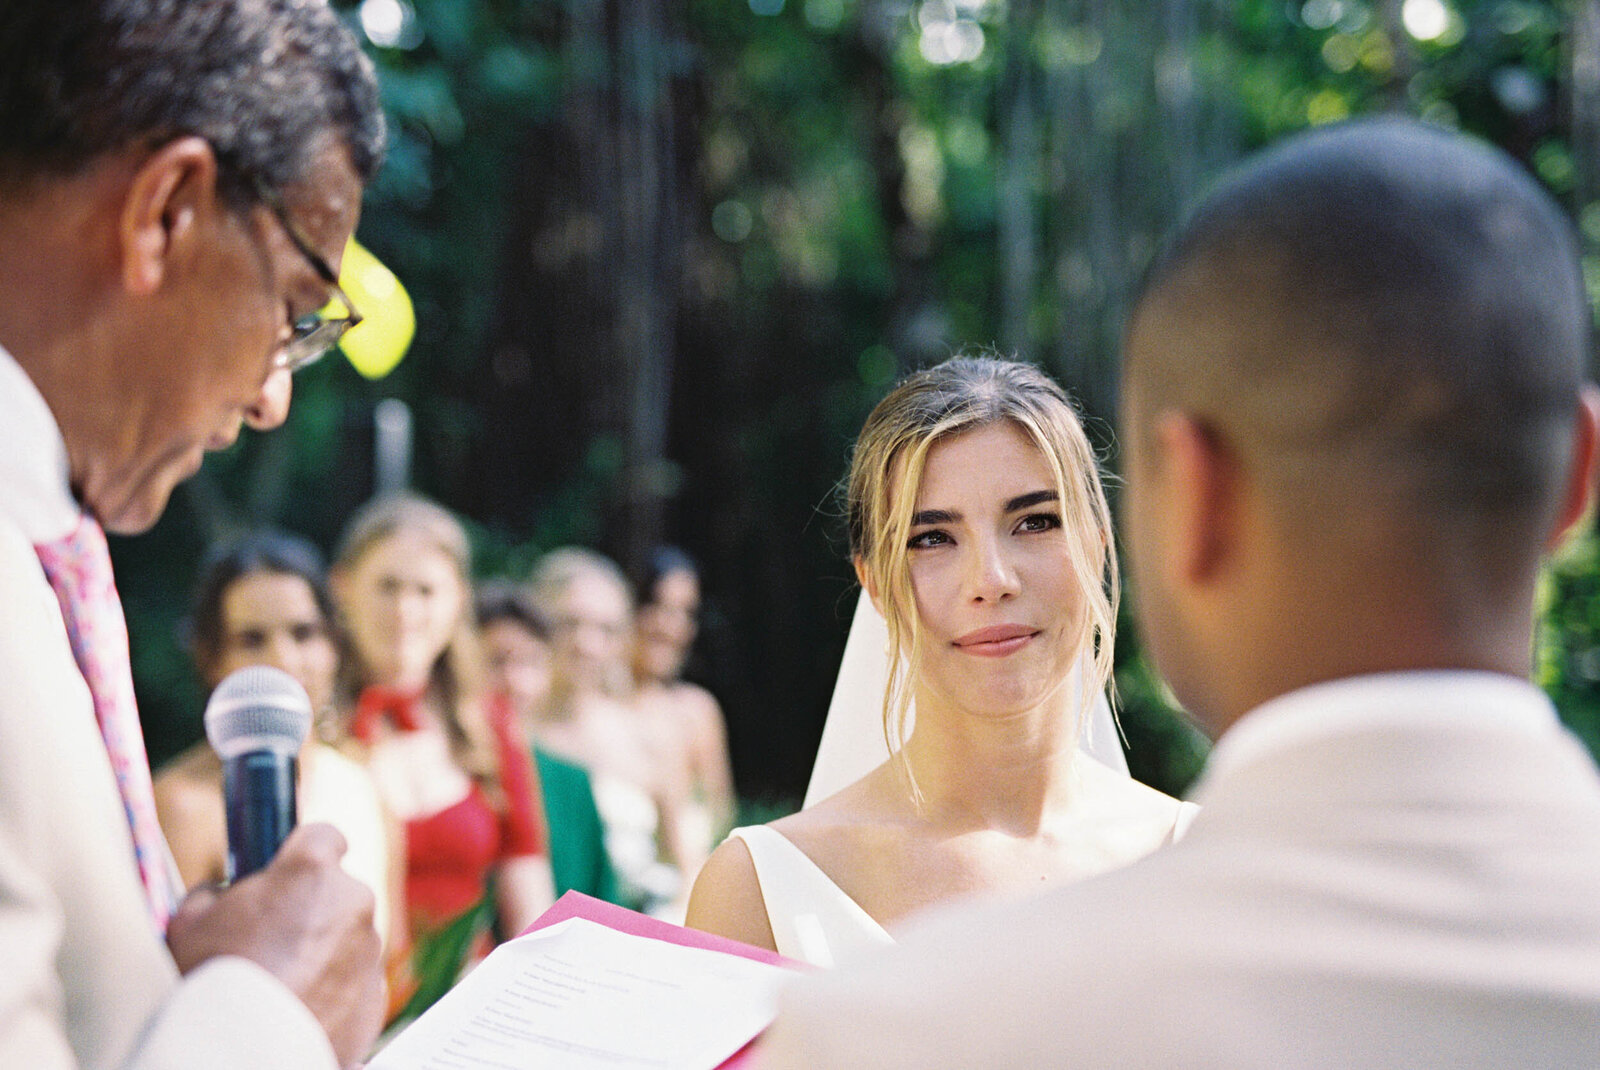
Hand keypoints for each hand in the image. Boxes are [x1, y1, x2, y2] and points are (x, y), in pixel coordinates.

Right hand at [166, 823, 384, 1068]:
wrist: (245, 1051)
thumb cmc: (212, 981)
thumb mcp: (189, 923)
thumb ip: (213, 894)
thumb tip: (221, 894)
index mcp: (312, 870)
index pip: (324, 836)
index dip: (304, 853)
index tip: (289, 872)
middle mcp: (353, 900)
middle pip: (337, 893)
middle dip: (312, 909)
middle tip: (272, 941)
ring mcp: (370, 949)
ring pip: (349, 939)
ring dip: (324, 953)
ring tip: (281, 985)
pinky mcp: (377, 994)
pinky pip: (356, 982)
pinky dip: (335, 991)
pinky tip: (299, 1010)